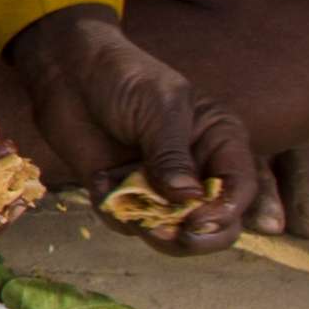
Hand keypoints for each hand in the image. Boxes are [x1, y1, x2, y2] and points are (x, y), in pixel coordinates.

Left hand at [2, 2, 270, 249]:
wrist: (68, 72)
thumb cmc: (124, 77)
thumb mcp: (158, 108)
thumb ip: (172, 154)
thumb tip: (189, 198)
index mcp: (220, 142)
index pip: (240, 189)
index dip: (226, 211)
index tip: (198, 221)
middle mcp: (198, 170)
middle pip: (217, 222)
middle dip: (199, 236)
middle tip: (171, 233)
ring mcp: (162, 186)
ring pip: (174, 232)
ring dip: (153, 230)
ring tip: (130, 212)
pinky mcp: (125, 194)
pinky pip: (128, 222)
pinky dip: (114, 211)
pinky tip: (98, 180)